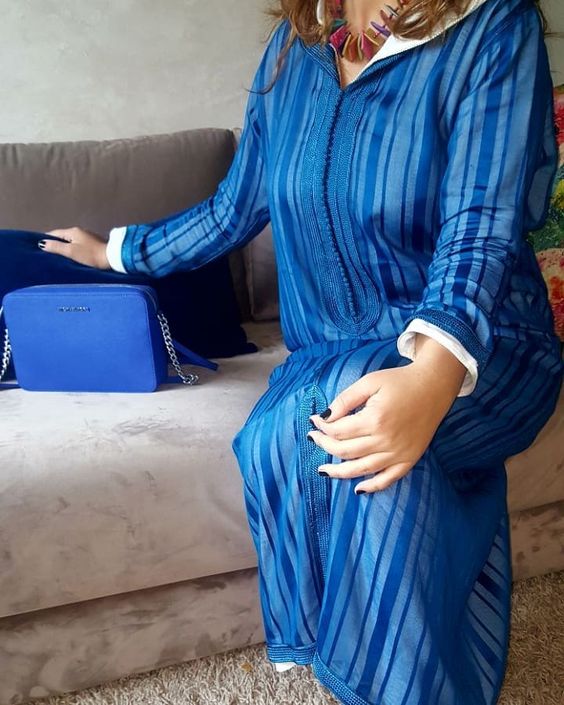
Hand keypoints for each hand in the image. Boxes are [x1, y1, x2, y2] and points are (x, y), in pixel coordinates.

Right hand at [39, 227, 111, 269]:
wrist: (112, 257)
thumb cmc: (90, 255)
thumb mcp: (71, 251)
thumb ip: (56, 247)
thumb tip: (42, 243)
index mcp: (73, 231)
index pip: (55, 233)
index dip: (46, 239)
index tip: (39, 246)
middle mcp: (80, 231)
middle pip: (63, 236)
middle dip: (55, 243)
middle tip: (47, 252)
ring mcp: (87, 237)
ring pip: (71, 241)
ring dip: (64, 246)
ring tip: (58, 256)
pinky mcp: (93, 243)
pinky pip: (78, 245)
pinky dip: (73, 249)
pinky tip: (72, 256)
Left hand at [307, 336, 467, 493]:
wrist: (434, 386)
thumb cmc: (400, 381)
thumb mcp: (369, 382)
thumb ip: (345, 400)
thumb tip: (325, 417)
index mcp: (374, 419)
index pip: (338, 430)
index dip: (322, 427)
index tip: (314, 421)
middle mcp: (385, 440)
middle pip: (345, 451)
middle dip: (325, 445)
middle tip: (314, 439)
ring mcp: (398, 453)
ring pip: (361, 469)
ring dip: (339, 472)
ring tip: (323, 470)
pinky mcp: (409, 459)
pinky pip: (388, 479)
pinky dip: (372, 486)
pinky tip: (358, 488)